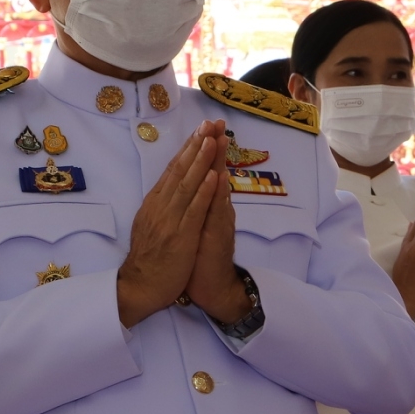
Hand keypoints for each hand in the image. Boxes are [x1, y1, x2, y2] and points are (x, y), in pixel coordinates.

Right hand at [117, 120, 224, 328]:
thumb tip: (170, 185)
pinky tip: (212, 177)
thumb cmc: (150, 258)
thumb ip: (161, 205)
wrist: (140, 287)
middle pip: (179, 170)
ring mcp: (170, 221)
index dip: (187, 149)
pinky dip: (203, 193)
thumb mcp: (151, 224)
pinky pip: (193, 211)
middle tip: (208, 123)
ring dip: (200, 161)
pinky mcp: (180, 236)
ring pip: (186, 185)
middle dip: (195, 145)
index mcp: (155, 203)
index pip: (172, 170)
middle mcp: (160, 207)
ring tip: (212, 140)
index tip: (200, 130)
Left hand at [186, 120, 258, 324]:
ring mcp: (218, 222)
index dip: (205, 150)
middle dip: (214, 148)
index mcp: (208, 206)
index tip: (205, 126)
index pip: (207, 173)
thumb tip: (195, 184)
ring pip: (219, 189)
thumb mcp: (196, 227)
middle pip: (216, 174)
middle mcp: (216, 210)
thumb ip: (197, 205)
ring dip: (218, 163)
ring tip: (218, 140)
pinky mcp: (217, 238)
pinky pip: (217, 214)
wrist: (212, 289)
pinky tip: (219, 180)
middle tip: (216, 123)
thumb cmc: (200, 258)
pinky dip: (217, 197)